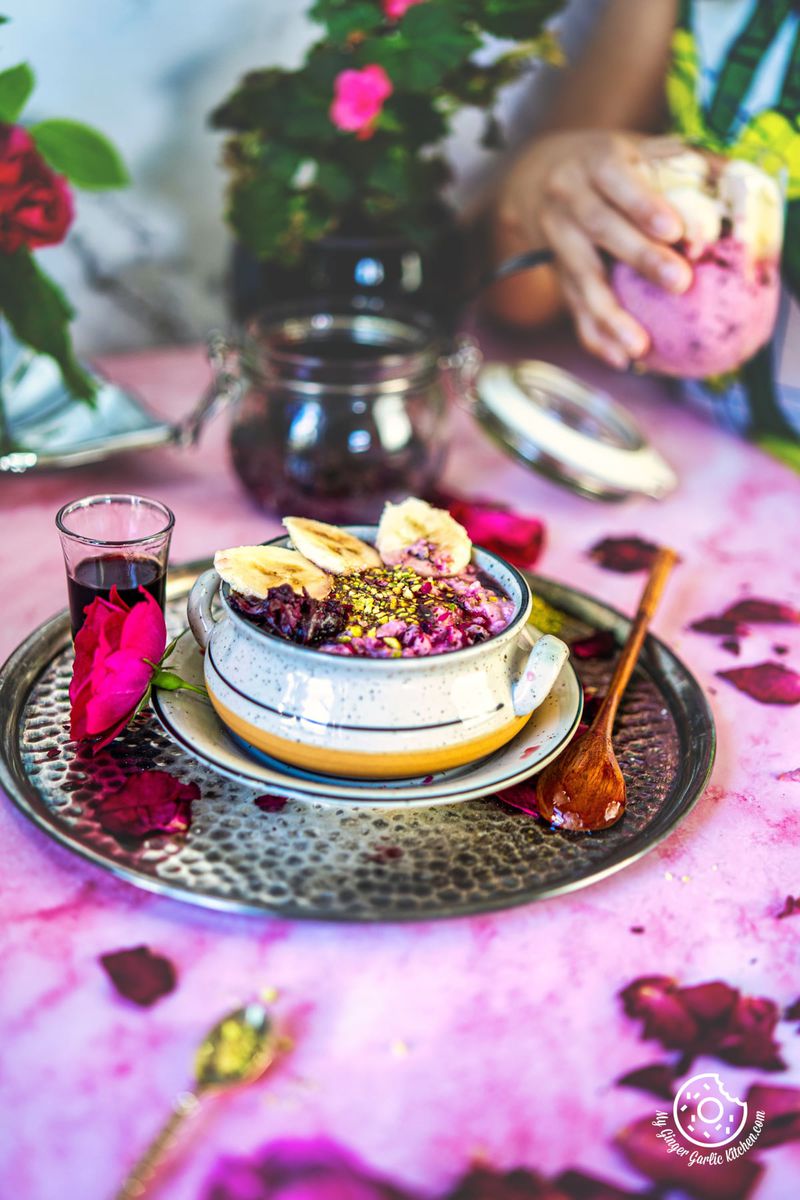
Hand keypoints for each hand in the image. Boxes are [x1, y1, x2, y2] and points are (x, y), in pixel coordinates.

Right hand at [497, 131, 693, 367]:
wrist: (536, 180)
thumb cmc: (606, 164)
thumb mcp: (636, 149)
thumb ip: (679, 162)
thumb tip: (733, 182)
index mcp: (595, 163)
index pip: (617, 181)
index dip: (643, 206)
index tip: (675, 230)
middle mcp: (569, 200)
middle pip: (601, 228)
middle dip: (640, 258)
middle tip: (679, 282)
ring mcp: (558, 240)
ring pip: (582, 279)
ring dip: (610, 316)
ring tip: (640, 346)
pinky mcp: (556, 274)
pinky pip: (573, 308)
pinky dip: (595, 336)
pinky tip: (619, 359)